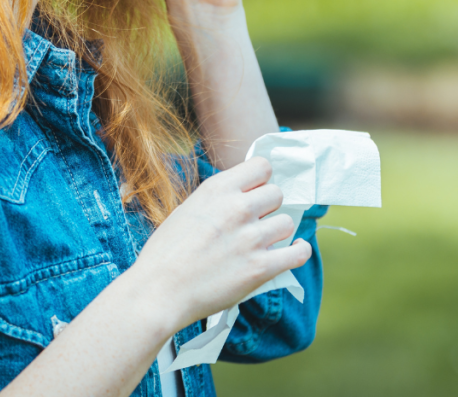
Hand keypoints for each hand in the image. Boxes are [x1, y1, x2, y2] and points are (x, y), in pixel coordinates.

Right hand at [128, 157, 312, 329]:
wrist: (158, 291)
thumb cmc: (165, 253)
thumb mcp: (188, 209)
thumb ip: (218, 200)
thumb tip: (243, 197)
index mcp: (218, 189)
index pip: (262, 166)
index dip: (260, 181)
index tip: (254, 194)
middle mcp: (238, 208)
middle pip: (277, 193)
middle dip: (268, 207)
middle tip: (255, 223)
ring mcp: (251, 238)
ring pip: (287, 222)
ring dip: (277, 232)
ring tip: (263, 243)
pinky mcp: (260, 267)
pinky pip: (298, 253)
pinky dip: (298, 251)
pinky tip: (293, 251)